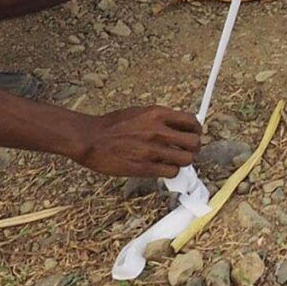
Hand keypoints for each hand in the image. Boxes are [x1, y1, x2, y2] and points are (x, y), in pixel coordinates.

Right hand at [77, 105, 203, 177]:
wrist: (90, 139)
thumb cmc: (113, 125)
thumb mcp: (140, 112)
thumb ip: (160, 119)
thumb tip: (178, 127)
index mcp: (157, 114)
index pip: (191, 121)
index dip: (196, 130)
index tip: (193, 134)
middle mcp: (158, 131)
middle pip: (194, 142)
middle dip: (194, 148)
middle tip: (187, 151)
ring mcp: (152, 150)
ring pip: (186, 159)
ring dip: (183, 162)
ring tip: (175, 161)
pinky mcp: (144, 167)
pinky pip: (171, 172)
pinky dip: (171, 172)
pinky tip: (163, 169)